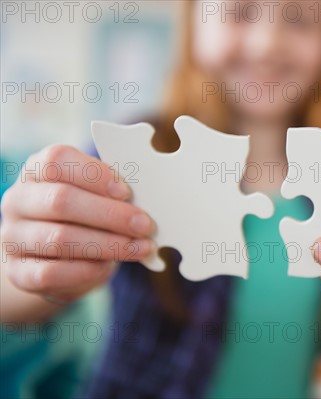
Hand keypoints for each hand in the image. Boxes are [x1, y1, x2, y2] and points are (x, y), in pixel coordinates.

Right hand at [1, 145, 155, 302]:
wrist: (57, 258)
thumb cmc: (86, 216)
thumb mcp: (97, 196)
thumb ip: (114, 190)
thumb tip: (150, 196)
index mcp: (36, 170)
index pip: (56, 160)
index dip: (94, 174)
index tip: (126, 191)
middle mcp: (18, 200)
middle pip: (61, 200)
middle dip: (110, 214)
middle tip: (145, 225)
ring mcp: (13, 237)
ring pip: (59, 239)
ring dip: (108, 245)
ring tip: (140, 248)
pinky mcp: (19, 272)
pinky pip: (52, 273)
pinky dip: (87, 270)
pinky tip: (110, 266)